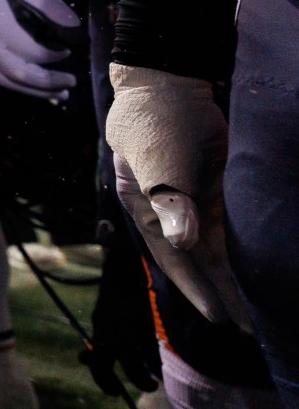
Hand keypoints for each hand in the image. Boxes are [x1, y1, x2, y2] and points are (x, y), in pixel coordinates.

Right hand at [0, 0, 80, 99]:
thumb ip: (54, 11)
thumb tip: (74, 32)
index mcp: (1, 30)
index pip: (33, 52)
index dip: (54, 55)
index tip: (68, 50)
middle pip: (20, 74)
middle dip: (49, 81)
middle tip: (72, 81)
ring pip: (11, 84)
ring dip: (38, 91)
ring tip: (62, 93)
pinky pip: (3, 82)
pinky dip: (24, 88)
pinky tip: (41, 89)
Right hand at [109, 66, 252, 328]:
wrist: (167, 82)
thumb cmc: (155, 121)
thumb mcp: (159, 161)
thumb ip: (170, 201)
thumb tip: (184, 243)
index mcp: (146, 210)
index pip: (176, 258)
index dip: (198, 289)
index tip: (222, 318)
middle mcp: (168, 211)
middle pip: (199, 258)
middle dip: (223, 290)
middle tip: (252, 326)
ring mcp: (190, 199)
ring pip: (217, 244)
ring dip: (237, 272)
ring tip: (262, 303)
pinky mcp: (209, 186)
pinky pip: (228, 223)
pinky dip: (242, 244)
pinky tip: (260, 262)